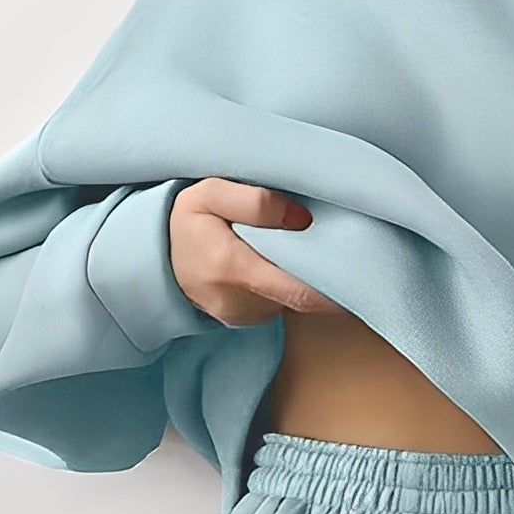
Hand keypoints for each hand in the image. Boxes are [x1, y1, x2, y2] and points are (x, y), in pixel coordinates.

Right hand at [169, 177, 349, 326]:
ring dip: (300, 276)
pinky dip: (284, 283)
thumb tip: (302, 219)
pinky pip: (278, 303)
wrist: (151, 258)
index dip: (335, 288)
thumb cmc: (184, 222)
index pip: (300, 292)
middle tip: (337, 244)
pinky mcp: (245, 320)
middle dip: (320, 272)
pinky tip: (276, 262)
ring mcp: (244, 316)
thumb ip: (255, 201)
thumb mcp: (209, 194)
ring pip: (291, 299)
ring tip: (299, 247)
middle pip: (300, 293)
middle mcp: (242, 302)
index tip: (362, 273)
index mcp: (234, 270)